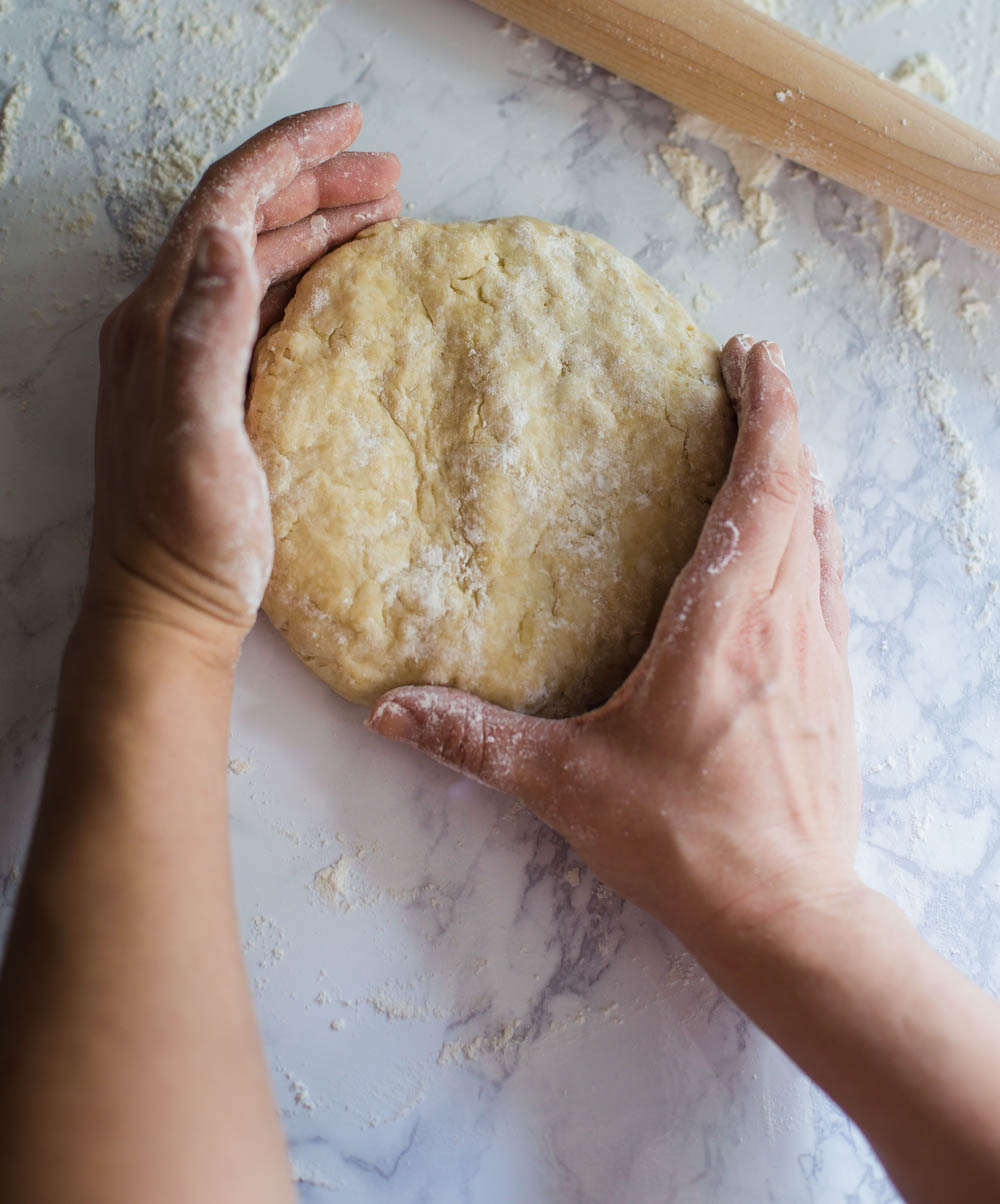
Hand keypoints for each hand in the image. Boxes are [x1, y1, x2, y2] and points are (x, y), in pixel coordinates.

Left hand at [84, 104, 400, 664]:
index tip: (353, 121)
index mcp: (160, 318)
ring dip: (319, 226)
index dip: (288, 153)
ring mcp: (191, 354)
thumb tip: (226, 236)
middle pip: (247, 220)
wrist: (164, 606)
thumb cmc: (185, 534)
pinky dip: (313, 277)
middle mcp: (169, 322)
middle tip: (392, 174)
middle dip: (317, 184)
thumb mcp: (197, 434)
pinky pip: (266, 307)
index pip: (226, 202)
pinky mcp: (216, 388)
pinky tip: (350, 281)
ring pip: (260, 260)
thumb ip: (205, 333)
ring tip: (387, 212)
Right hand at [367, 336, 859, 966]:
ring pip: (822, 535)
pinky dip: (814, 536)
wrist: (788, 916)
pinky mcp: (834, 688)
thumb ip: (477, 739)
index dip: (766, 411)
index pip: (760, 488)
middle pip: (800, 492)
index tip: (755, 356)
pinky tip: (797, 544)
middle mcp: (784, 622)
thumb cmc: (686, 841)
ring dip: (799, 478)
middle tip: (756, 374)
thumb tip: (391, 710)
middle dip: (782, 422)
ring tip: (770, 444)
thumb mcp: (568, 784)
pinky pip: (830, 583)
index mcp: (723, 623)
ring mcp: (820, 654)